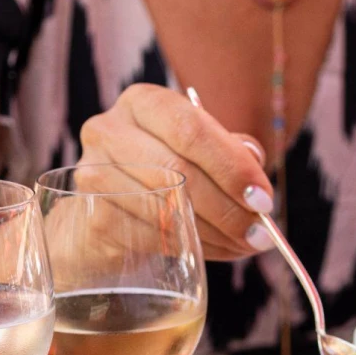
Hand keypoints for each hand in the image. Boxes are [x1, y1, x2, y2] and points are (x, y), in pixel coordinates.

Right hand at [78, 84, 275, 260]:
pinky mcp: (92, 216)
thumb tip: (256, 182)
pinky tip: (211, 251)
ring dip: (215, 234)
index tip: (264, 199)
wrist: (107, 207)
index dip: (232, 166)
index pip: (191, 128)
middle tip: (260, 233)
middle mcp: (110, 130)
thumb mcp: (199, 149)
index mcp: (143, 103)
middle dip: (229, 208)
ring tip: (243, 245)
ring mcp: (94, 173)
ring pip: (166, 208)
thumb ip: (230, 152)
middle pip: (178, 170)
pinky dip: (189, 248)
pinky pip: (151, 236)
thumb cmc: (163, 170)